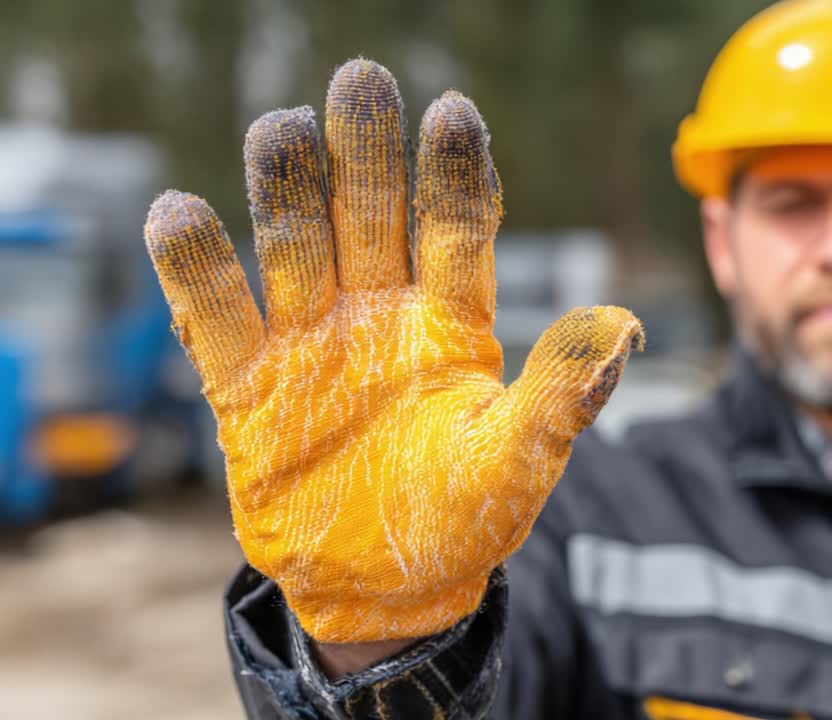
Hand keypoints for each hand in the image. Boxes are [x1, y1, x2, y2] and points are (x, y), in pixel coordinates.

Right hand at [144, 59, 641, 643]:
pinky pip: (217, 320)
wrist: (386, 589)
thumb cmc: (464, 517)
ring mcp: (311, 346)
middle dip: (366, 156)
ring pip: (295, 251)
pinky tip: (178, 213)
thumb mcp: (519, 461)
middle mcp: (380, 316)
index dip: (454, 177)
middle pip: (371, 220)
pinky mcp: (247, 389)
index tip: (453, 113)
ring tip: (279, 129)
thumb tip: (625, 327)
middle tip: (361, 82)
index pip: (456, 232)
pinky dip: (196, 273)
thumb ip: (561, 394)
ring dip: (286, 193)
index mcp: (452, 324)